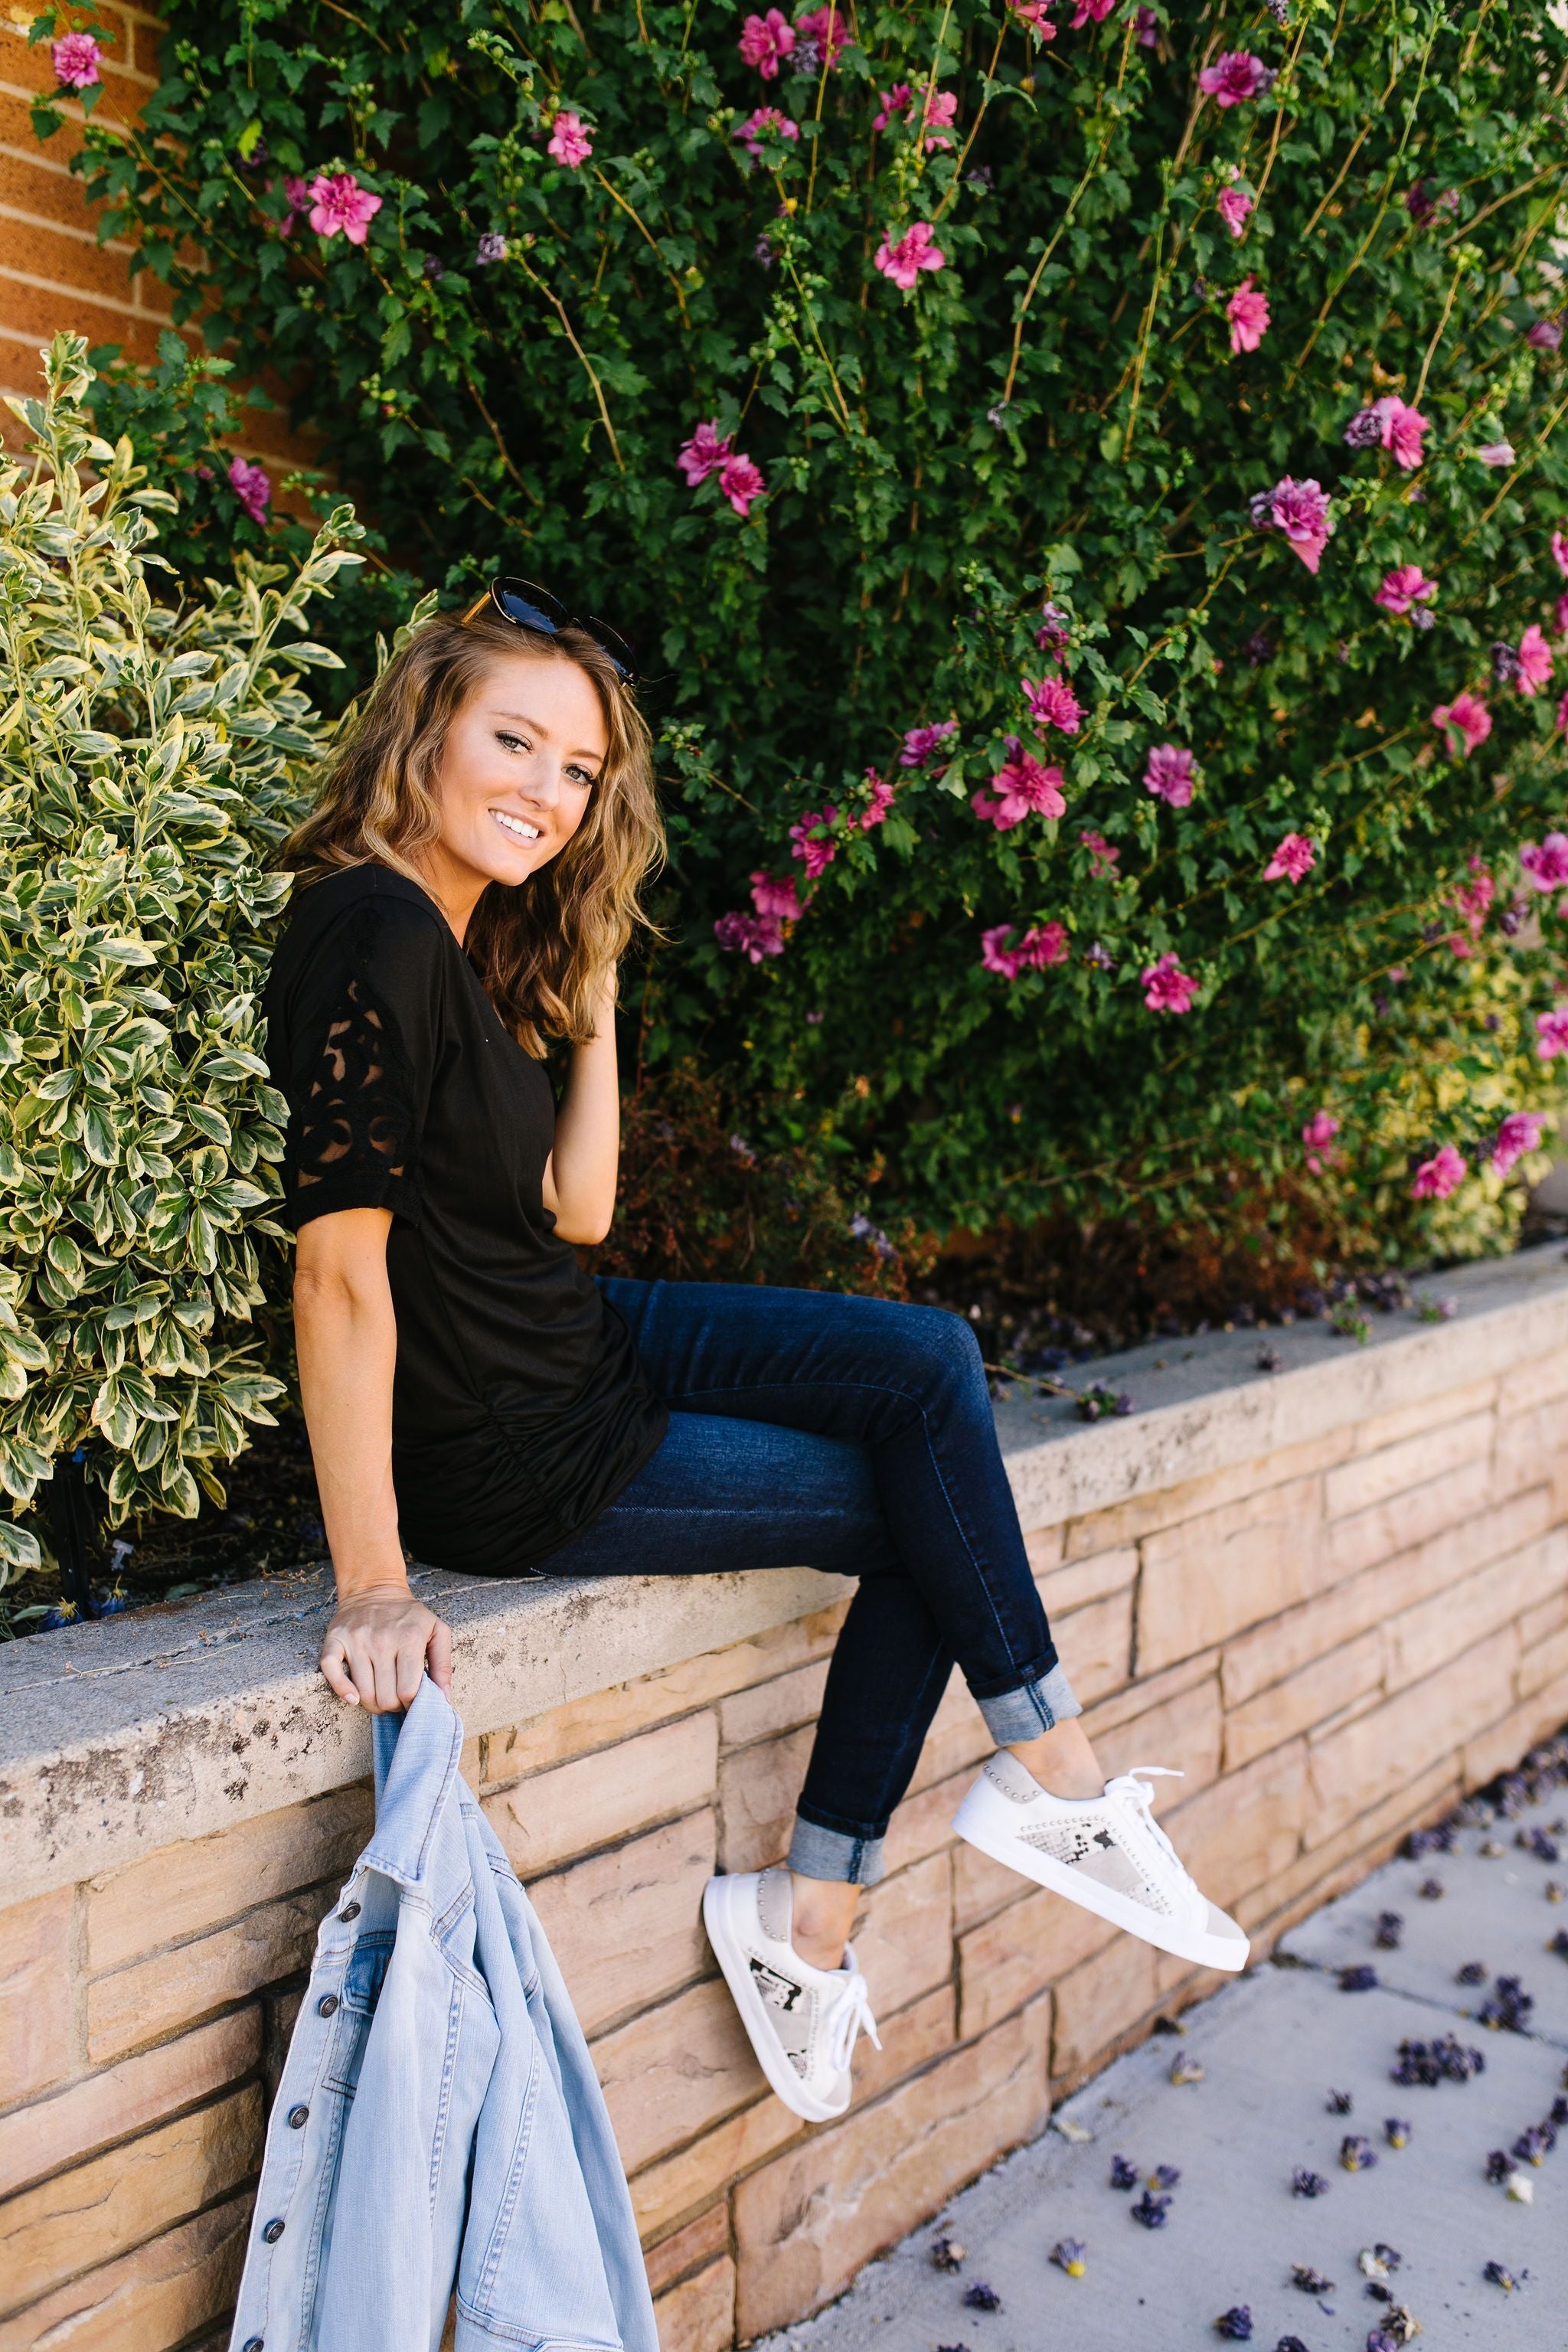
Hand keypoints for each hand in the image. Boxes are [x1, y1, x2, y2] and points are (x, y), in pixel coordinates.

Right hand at [319, 1581, 452, 1711]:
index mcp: (409, 1638)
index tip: (412, 1701)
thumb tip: (444, 1699)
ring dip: (373, 1703)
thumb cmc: (409, 1615)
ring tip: (381, 1696)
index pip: (408, 1690)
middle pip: (385, 1697)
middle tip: (396, 1699)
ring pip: (363, 1693)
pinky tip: (353, 1697)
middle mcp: (381, 1640)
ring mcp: (356, 1640)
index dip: (412, 1704)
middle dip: (393, 1706)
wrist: (374, 1588)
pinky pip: (331, 1672)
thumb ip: (444, 1665)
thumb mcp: (437, 1631)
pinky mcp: (335, 1640)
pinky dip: (341, 1690)